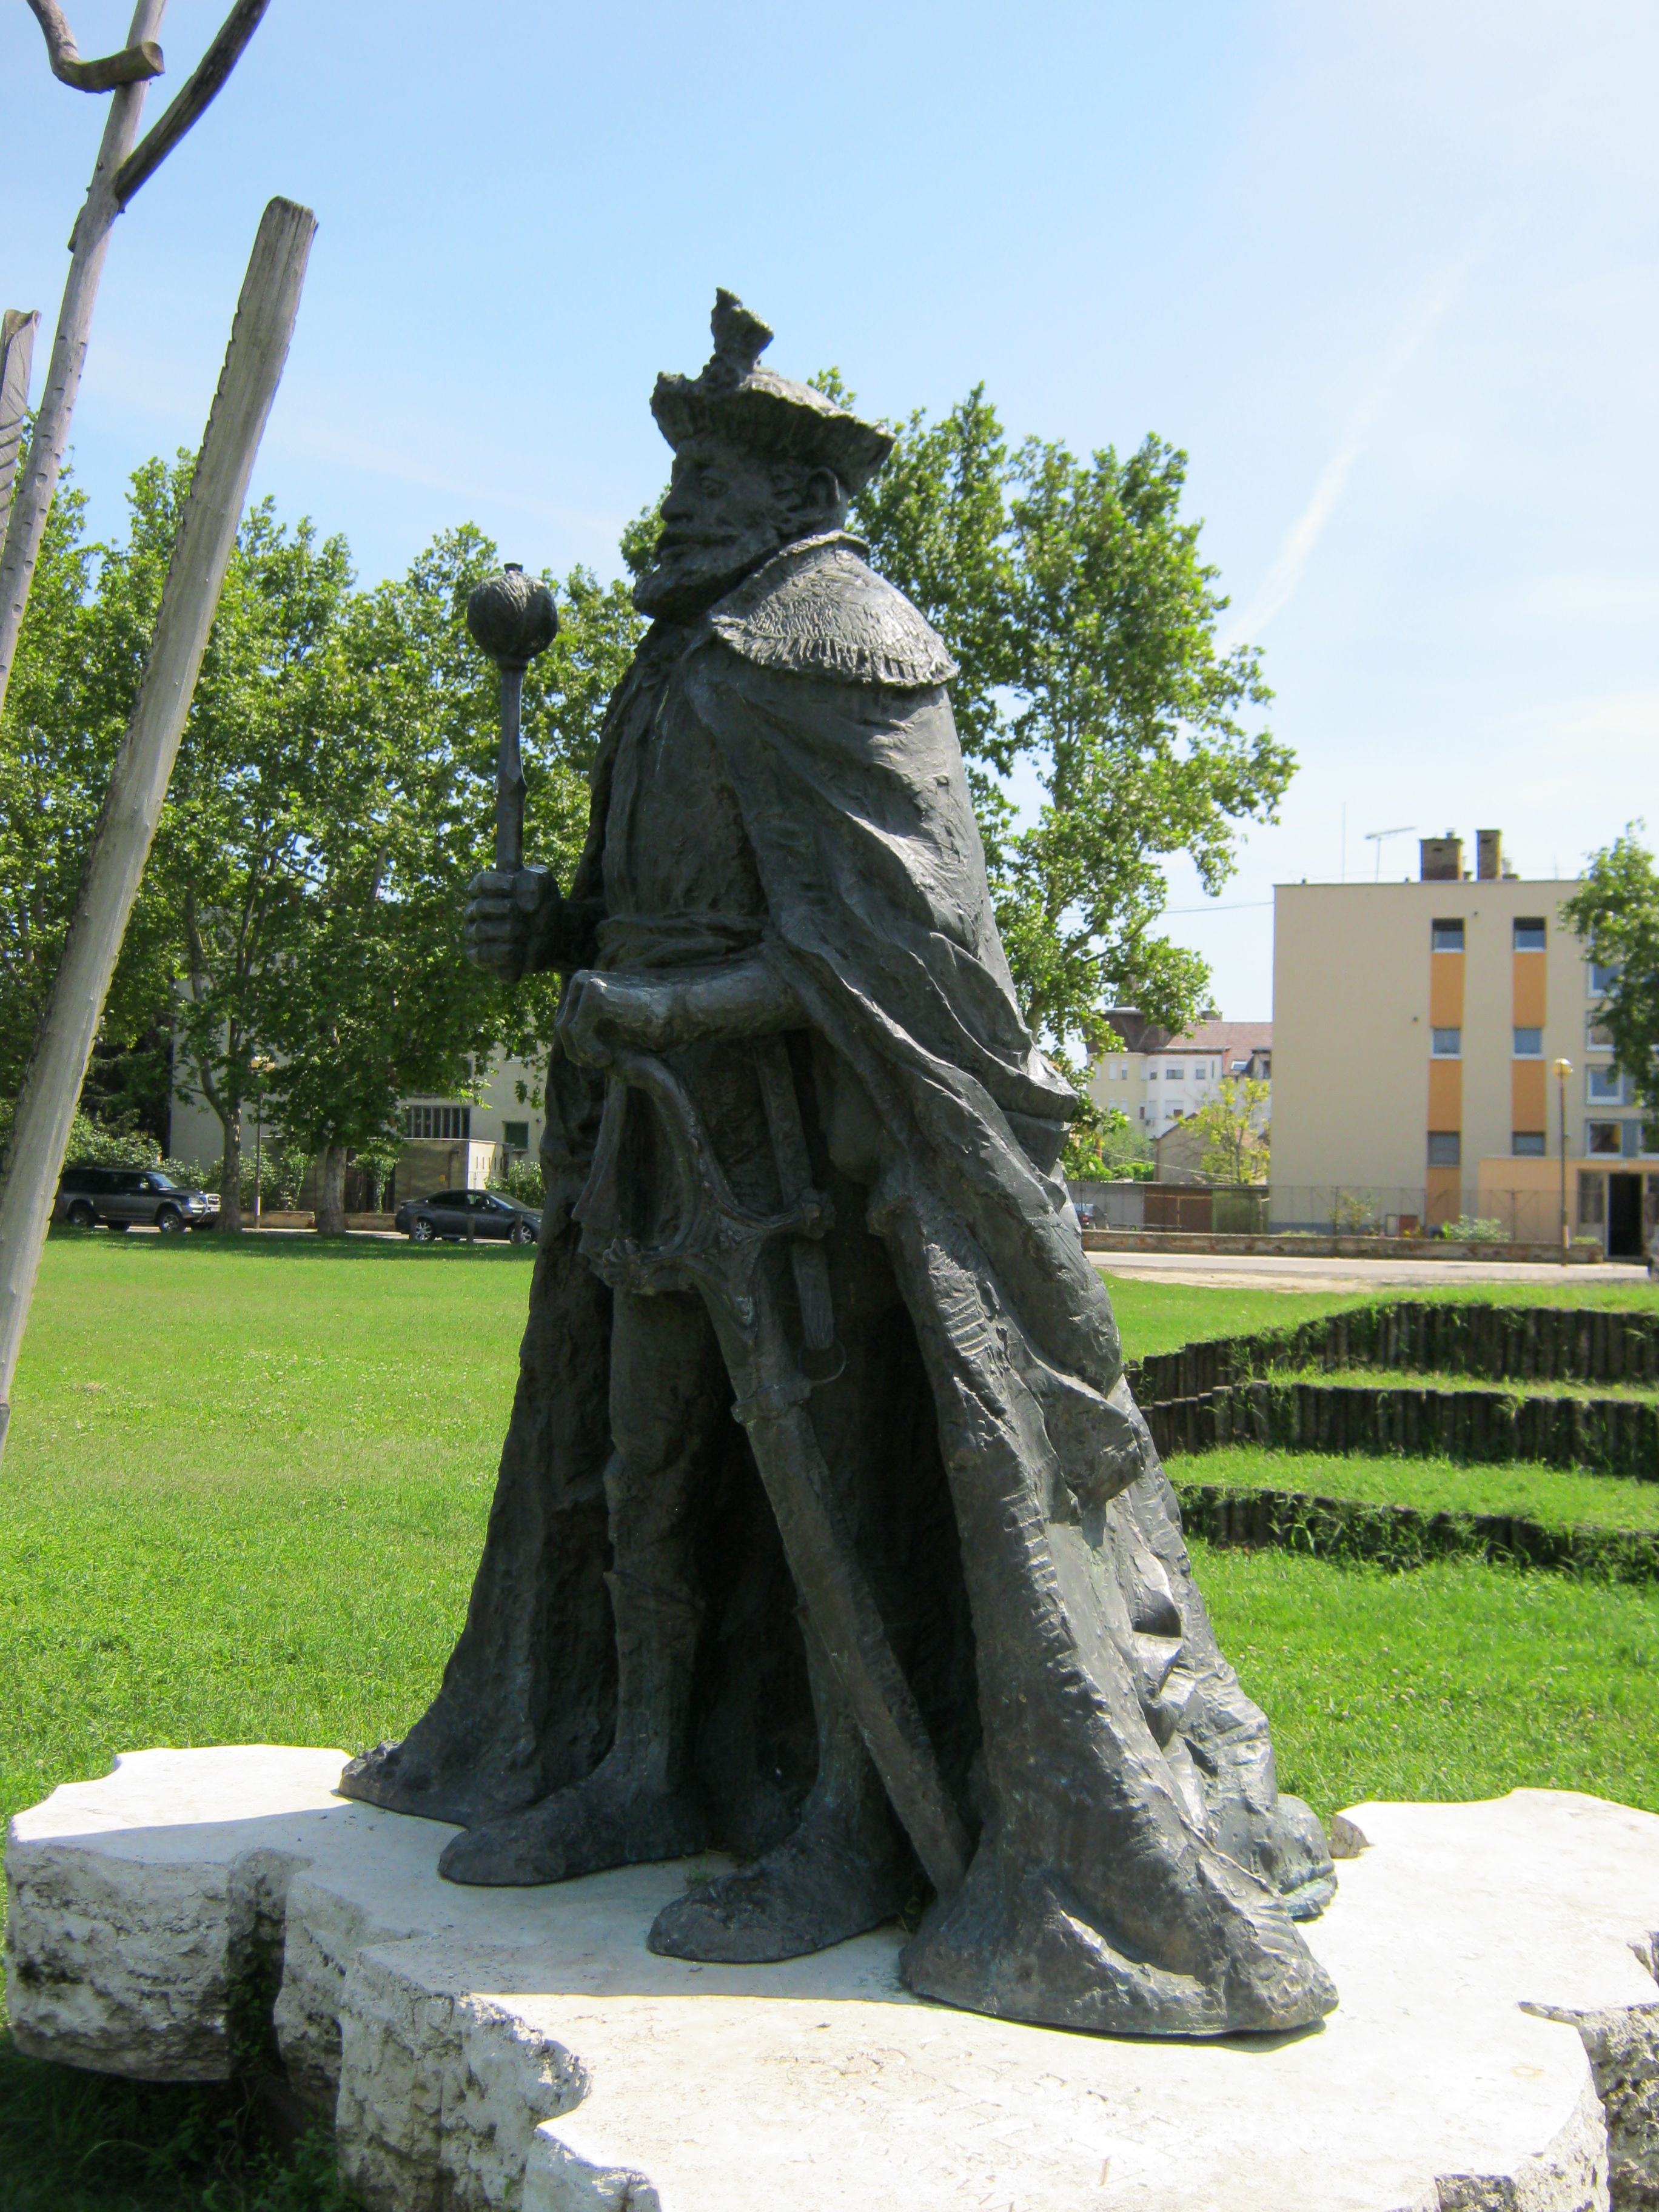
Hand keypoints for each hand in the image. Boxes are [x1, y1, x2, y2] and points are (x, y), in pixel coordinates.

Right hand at [464, 866, 556, 981]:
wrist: (553, 936)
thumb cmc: (542, 906)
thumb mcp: (545, 886)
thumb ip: (533, 877)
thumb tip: (517, 879)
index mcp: (485, 890)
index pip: (480, 883)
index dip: (497, 884)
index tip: (514, 886)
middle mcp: (475, 912)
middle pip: (479, 907)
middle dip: (507, 910)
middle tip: (525, 914)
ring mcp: (475, 934)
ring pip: (480, 931)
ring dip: (508, 931)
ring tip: (525, 932)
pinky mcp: (480, 957)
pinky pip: (481, 955)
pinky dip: (502, 953)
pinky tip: (519, 951)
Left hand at [556, 970, 681, 1067]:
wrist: (677, 1014)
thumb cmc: (649, 1026)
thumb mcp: (610, 1031)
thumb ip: (586, 1031)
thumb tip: (562, 1037)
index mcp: (584, 986)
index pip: (563, 1022)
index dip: (577, 1048)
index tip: (602, 1060)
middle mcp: (582, 980)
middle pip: (560, 1025)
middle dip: (577, 1052)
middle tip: (604, 1063)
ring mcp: (587, 982)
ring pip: (565, 1028)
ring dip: (582, 1053)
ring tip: (606, 1060)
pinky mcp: (596, 993)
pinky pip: (576, 1031)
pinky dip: (588, 1051)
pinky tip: (608, 1057)